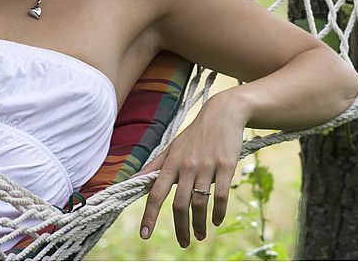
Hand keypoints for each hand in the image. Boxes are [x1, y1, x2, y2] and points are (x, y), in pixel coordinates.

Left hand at [135, 92, 244, 247]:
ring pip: (199, 203)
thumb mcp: (171, 147)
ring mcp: (206, 166)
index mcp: (171, 163)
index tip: (145, 235)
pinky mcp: (225, 166)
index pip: (156, 193)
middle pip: (179, 205)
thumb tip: (132, 180)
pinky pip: (220, 195)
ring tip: (200, 236)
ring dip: (199, 224)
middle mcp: (186, 166)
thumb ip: (154, 166)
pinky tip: (216, 221)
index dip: (149, 215)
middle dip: (180, 228)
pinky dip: (218, 212)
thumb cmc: (194, 134)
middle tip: (184, 243)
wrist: (223, 114)